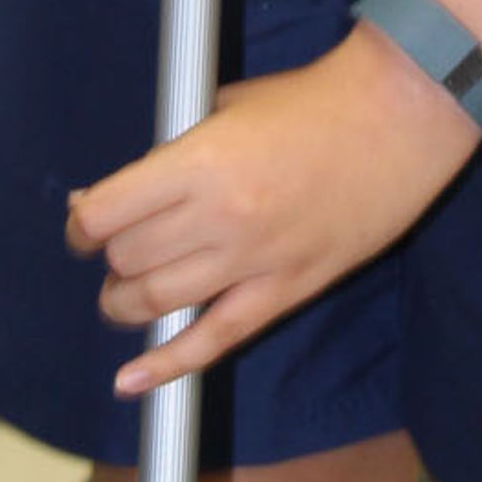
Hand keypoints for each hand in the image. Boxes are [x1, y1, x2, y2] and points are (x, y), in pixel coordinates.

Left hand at [67, 26, 479, 391]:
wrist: (399, 117)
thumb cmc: (313, 100)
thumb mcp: (227, 108)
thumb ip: (171, 152)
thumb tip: (109, 195)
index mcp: (199, 162)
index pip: (106, 214)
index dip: (82, 224)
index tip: (84, 224)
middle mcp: (219, 217)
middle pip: (127, 261)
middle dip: (109, 261)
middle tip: (115, 252)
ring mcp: (254, 260)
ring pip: (158, 304)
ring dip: (127, 305)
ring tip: (124, 297)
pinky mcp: (288, 290)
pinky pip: (215, 340)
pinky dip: (167, 365)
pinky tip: (130, 382)